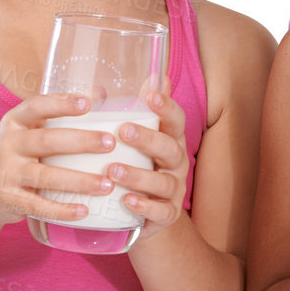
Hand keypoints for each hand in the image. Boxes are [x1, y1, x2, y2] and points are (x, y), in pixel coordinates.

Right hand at [0, 93, 116, 227]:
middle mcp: (8, 145)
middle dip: (81, 141)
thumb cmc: (15, 155)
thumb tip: (102, 93)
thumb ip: (57, 114)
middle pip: (46, 140)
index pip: (36, 106)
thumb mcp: (26, 131)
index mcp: (14, 122)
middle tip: (110, 143)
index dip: (61, 104)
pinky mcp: (10, 199)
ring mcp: (7, 173)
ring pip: (46, 176)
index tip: (87, 103)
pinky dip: (62, 210)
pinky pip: (39, 206)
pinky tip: (84, 210)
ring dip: (79, 180)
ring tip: (107, 184)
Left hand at [108, 87, 188, 242]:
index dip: (166, 107)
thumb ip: (142, 110)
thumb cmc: (139, 166)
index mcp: (170, 141)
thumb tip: (153, 74)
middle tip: (123, 131)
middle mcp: (176, 164)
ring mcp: (174, 190)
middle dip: (148, 139)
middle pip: (170, 149)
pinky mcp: (167, 215)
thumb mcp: (138, 139)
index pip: (175, 121)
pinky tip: (127, 200)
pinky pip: (161, 211)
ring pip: (163, 182)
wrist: (146, 215)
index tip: (151, 95)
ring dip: (138, 175)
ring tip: (113, 170)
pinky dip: (145, 206)